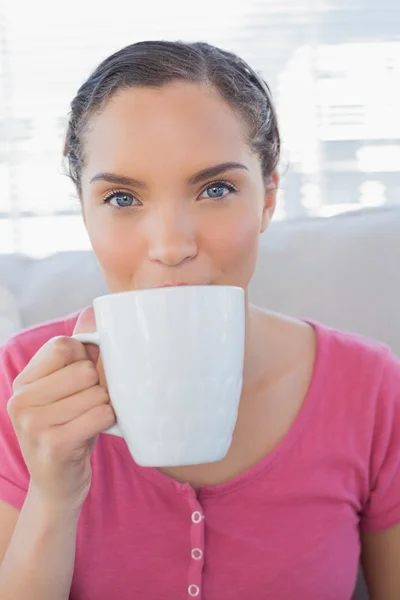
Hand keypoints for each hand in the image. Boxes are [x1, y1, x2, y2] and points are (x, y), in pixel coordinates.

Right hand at [7, 308, 115, 511]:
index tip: (85, 380)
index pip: (64, 345)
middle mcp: (21, 400)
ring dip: (105, 407)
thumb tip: (95, 310)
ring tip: (90, 422)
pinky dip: (109, 421)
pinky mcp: (53, 445)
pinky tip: (95, 433)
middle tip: (91, 406)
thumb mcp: (70, 390)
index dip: (86, 358)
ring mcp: (33, 424)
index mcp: (24, 381)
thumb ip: (80, 352)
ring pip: (97, 393)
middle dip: (99, 387)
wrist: (58, 486)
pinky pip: (101, 414)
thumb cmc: (71, 430)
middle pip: (84, 370)